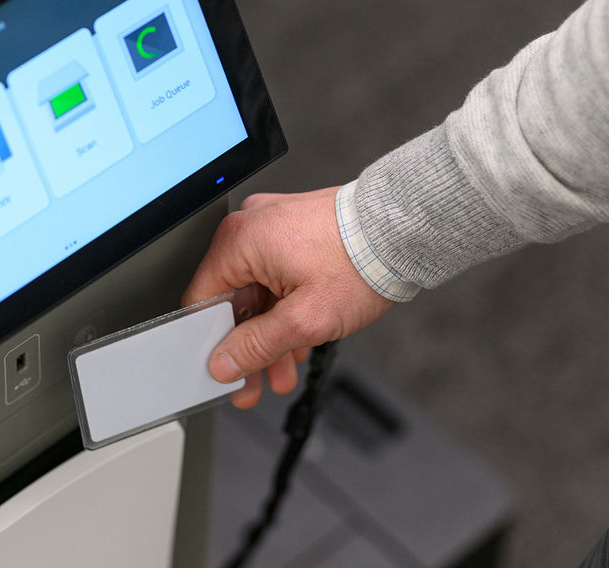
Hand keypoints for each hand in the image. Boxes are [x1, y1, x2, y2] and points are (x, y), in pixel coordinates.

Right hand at [183, 187, 394, 408]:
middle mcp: (251, 227)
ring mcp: (274, 226)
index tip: (225, 371)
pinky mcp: (296, 229)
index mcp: (239, 241)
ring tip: (284, 371)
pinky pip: (277, 276)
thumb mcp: (305, 320)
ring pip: (258, 291)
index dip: (212, 344)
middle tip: (255, 383)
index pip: (202, 301)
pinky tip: (298, 340)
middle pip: (232, 299)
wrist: (405, 230)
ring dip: (270, 334)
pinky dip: (285, 308)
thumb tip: (224, 363)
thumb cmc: (361, 260)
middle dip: (248, 347)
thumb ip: (256, 346)